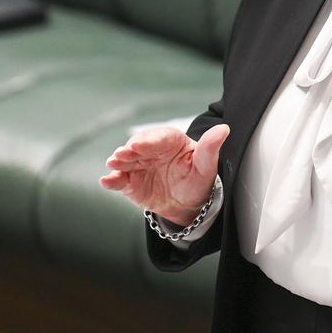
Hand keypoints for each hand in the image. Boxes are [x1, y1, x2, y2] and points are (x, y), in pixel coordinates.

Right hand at [100, 124, 229, 225]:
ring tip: (113, 164)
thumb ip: (210, 147)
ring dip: (117, 162)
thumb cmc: (198, 179)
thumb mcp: (206, 165)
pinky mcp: (130, 182)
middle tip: (122, 155)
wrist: (187, 203)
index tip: (139, 145)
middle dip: (129, 150)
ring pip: (125, 161)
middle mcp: (151, 150)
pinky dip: (112, 180)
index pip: (159, 137)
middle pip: (137, 146)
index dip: (149, 141)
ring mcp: (139, 165)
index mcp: (171, 140)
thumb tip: (224, 129)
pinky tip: (106, 181)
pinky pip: (119, 180)